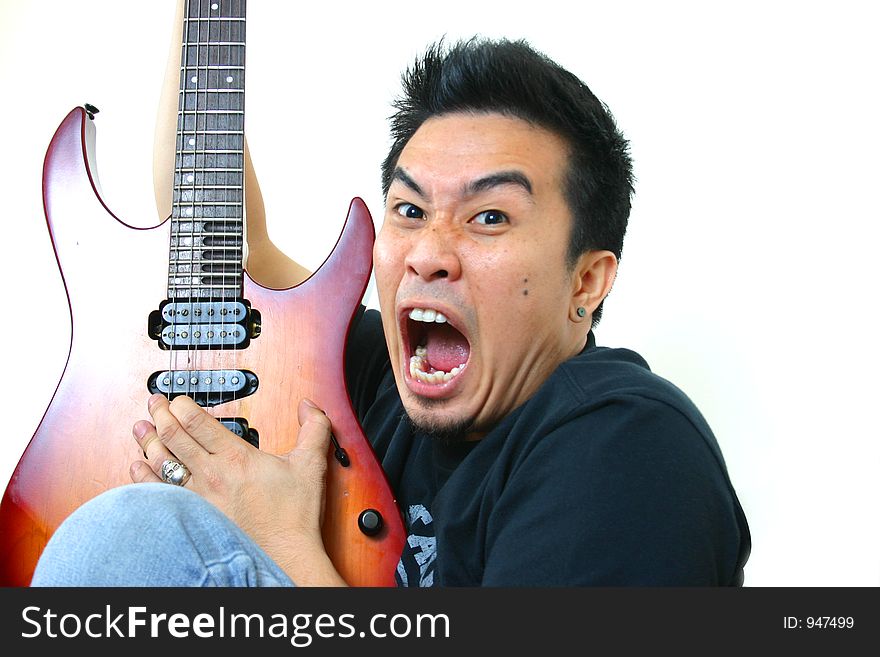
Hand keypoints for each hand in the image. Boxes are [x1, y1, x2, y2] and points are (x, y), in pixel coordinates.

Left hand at [130, 393, 346, 585]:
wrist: (283, 555)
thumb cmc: (293, 516)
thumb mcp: (310, 464)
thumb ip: (313, 429)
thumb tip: (308, 406)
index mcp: (236, 457)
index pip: (196, 421)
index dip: (182, 404)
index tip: (177, 397)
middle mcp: (211, 474)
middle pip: (174, 436)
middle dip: (160, 415)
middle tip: (154, 403)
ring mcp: (197, 497)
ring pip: (161, 462)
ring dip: (147, 441)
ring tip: (141, 427)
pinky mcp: (191, 515)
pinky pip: (156, 492)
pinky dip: (142, 476)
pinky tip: (138, 466)